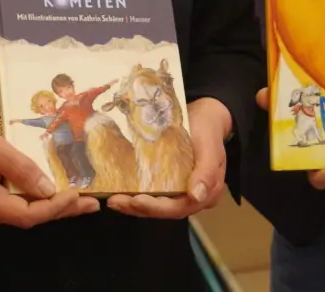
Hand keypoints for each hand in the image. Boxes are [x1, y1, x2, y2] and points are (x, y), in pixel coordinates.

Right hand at [0, 119, 98, 227]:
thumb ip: (21, 168)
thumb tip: (48, 189)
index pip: (26, 214)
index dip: (54, 207)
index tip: (77, 194)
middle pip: (28, 217)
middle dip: (61, 210)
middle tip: (92, 203)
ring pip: (23, 213)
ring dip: (51, 205)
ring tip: (81, 199)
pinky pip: (15, 205)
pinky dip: (37, 200)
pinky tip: (56, 193)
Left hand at [106, 97, 231, 218]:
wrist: (206, 114)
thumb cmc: (208, 128)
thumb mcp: (210, 145)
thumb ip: (206, 171)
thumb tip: (196, 196)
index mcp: (208, 192)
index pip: (181, 207)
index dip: (158, 208)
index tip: (137, 200)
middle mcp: (193, 197)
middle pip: (166, 210)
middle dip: (140, 208)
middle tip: (116, 202)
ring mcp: (181, 191)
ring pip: (157, 205)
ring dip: (134, 205)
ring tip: (114, 200)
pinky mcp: (170, 183)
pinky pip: (154, 194)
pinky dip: (136, 195)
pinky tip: (120, 192)